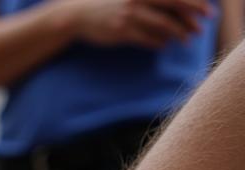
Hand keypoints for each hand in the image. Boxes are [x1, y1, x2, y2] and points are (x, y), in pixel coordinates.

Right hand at [71, 0, 209, 46]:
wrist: (81, 15)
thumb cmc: (111, 6)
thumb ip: (151, 1)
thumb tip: (175, 10)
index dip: (195, 3)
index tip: (208, 12)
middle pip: (174, 6)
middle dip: (191, 18)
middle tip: (202, 29)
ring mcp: (130, 15)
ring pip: (162, 24)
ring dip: (177, 33)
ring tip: (186, 41)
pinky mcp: (121, 32)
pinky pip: (146, 39)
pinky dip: (158, 42)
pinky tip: (164, 45)